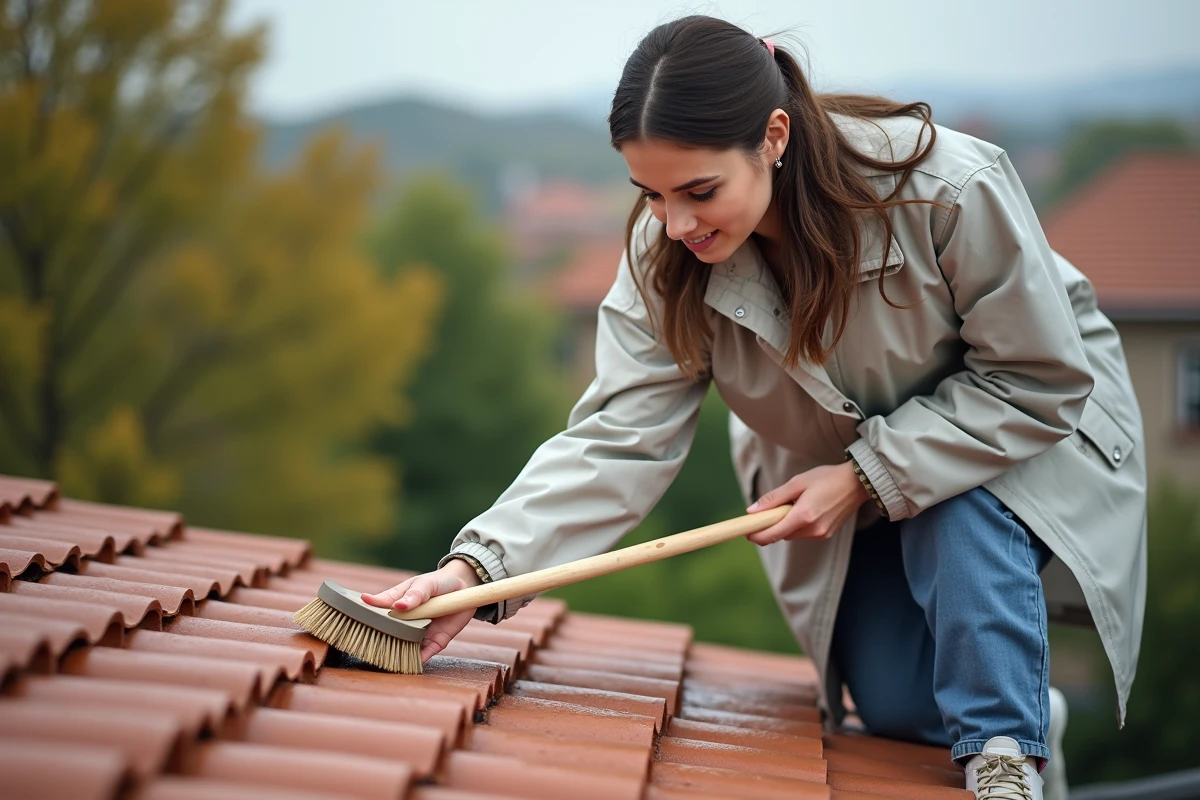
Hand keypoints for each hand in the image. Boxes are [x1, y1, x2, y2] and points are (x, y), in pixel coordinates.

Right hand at [360, 559, 483, 664]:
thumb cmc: (439, 582)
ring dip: (397, 656)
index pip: (377, 612)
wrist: (465, 587)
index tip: (350, 623)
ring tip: (387, 664)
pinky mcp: (435, 641)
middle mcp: (405, 621)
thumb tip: (398, 606)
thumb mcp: (425, 583)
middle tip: (367, 651)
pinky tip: (411, 667)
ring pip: (404, 647)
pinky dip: (418, 661)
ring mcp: (419, 632)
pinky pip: (425, 654)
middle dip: (379, 642)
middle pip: (388, 634)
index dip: (364, 618)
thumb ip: (414, 594)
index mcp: (398, 602)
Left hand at [744, 462, 868, 545]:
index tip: (746, 531)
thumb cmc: (827, 478)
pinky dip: (798, 524)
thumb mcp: (797, 482)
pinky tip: (805, 508)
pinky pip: (805, 533)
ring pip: (793, 534)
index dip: (757, 535)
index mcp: (803, 516)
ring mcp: (821, 534)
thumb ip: (774, 498)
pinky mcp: (827, 534)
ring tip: (793, 504)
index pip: (773, 534)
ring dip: (786, 524)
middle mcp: (813, 530)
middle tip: (769, 510)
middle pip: (782, 535)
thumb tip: (752, 510)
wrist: (858, 483)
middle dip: (772, 526)